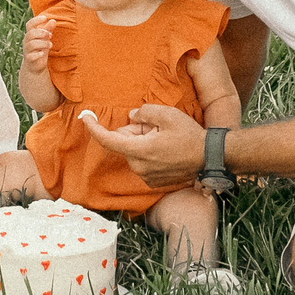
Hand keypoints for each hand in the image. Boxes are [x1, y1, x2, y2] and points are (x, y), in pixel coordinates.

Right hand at [20, 14, 57, 72]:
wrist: (35, 65)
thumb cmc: (40, 49)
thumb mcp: (45, 39)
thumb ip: (48, 30)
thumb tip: (53, 20)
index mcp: (30, 34)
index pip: (30, 24)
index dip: (36, 20)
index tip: (45, 18)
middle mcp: (27, 41)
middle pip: (30, 34)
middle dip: (41, 33)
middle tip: (50, 35)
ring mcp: (27, 50)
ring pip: (32, 44)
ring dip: (42, 43)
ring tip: (51, 45)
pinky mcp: (29, 59)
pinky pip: (31, 56)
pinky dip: (37, 54)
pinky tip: (42, 53)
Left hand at [79, 103, 205, 188]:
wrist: (209, 158)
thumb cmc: (190, 136)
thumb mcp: (167, 115)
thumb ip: (144, 112)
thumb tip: (131, 117)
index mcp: (140, 151)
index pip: (109, 140)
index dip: (94, 128)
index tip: (85, 117)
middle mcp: (139, 167)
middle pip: (125, 142)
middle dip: (135, 132)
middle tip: (156, 127)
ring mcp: (146, 177)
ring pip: (134, 152)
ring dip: (143, 142)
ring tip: (165, 139)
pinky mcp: (153, 182)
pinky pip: (142, 162)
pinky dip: (149, 153)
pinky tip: (167, 150)